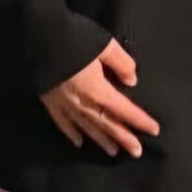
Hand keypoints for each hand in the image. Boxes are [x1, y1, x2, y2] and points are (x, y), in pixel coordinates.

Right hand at [39, 39, 159, 157]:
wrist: (37, 39)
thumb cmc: (75, 39)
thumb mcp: (105, 46)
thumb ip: (121, 63)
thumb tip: (132, 81)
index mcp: (97, 89)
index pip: (122, 109)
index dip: (139, 120)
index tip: (154, 130)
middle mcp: (81, 102)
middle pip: (105, 124)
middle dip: (123, 138)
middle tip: (137, 152)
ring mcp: (63, 105)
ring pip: (86, 127)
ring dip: (101, 140)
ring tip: (114, 152)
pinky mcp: (49, 102)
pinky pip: (62, 123)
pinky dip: (71, 134)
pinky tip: (79, 142)